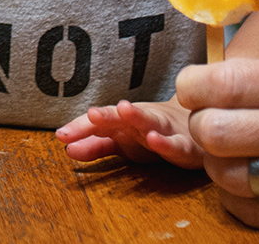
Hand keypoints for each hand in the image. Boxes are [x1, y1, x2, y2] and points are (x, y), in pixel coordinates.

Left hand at [58, 97, 199, 167]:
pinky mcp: (185, 146)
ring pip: (149, 122)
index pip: (98, 123)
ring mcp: (163, 131)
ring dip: (137, 115)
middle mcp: (140, 122)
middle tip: (90, 113)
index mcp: (123, 122)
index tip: (61, 135)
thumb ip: (95, 146)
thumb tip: (67, 149)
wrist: (197, 124)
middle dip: (106, 115)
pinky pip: (175, 146)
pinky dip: (166, 142)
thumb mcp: (122, 143)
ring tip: (123, 110)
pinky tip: (156, 139)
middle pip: (120, 117)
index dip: (80, 128)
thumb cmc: (153, 134)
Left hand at [177, 54, 258, 232]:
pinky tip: (247, 184)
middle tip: (210, 122)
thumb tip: (219, 79)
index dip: (192, 87)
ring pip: (231, 176)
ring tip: (229, 153)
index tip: (192, 89)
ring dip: (218, 165)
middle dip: (201, 126)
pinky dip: (240, 199)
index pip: (223, 84)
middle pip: (215, 132)